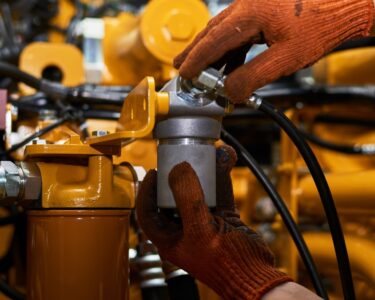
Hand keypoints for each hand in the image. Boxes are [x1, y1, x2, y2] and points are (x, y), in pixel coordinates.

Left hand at [136, 145, 291, 299]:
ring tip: (210, 152)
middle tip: (183, 157)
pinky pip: (219, 193)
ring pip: (199, 191)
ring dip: (205, 171)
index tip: (155, 171)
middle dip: (180, 174)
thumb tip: (178, 169)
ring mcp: (205, 222)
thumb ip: (188, 198)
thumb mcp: (201, 230)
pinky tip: (225, 160)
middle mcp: (185, 229)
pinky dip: (222, 177)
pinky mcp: (223, 218)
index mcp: (170, 239)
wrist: (258, 276)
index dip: (147, 191)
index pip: (148, 212)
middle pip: (174, 197)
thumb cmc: (227, 265)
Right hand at [174, 0, 373, 101]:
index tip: (184, 73)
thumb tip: (230, 92)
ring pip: (223, 32)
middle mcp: (247, 6)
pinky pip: (238, 32)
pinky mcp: (263, 12)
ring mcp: (254, 7)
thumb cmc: (320, 27)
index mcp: (250, 15)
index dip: (196, 59)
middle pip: (212, 32)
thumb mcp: (285, 59)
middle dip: (195, 52)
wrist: (344, 6)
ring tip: (200, 69)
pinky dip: (230, 49)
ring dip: (212, 52)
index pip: (213, 41)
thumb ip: (253, 77)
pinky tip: (229, 64)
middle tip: (180, 67)